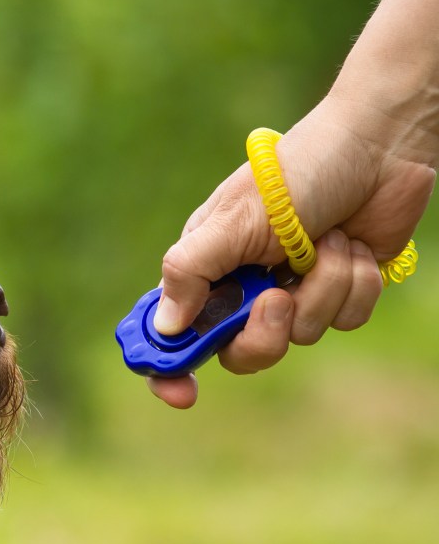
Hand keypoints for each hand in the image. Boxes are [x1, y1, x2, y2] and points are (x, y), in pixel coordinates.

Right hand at [147, 98, 432, 408]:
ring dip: (323, 288)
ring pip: (299, 336)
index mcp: (204, 268)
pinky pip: (343, 321)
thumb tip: (166, 328)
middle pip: (239, 352)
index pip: (170, 331)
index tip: (183, 394)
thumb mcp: (232, 220)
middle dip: (265, 332)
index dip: (168, 366)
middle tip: (278, 298)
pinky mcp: (337, 291)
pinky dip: (354, 284)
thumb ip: (190, 272)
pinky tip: (352, 246)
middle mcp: (243, 287)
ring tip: (327, 241)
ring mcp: (292, 292)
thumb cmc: (296, 173)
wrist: (378, 149)